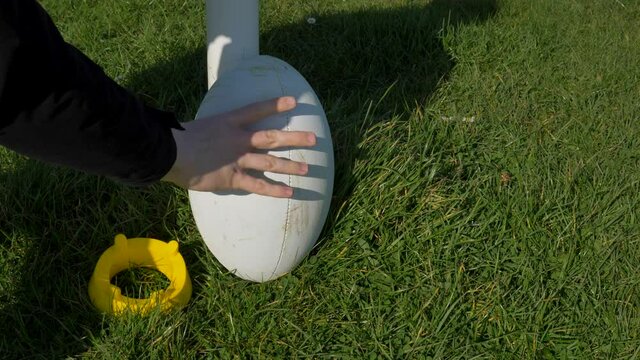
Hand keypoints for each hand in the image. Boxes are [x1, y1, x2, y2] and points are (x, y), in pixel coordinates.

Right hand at [161, 96, 315, 197]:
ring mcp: (237, 159)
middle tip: (314, 138)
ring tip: (307, 168)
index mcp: (228, 123)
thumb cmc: (178, 138)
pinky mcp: (232, 177)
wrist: (169, 153)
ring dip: (290, 166)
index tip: (293, 101)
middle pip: (272, 137)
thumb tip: (212, 133)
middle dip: (294, 138)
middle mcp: (238, 140)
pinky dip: (274, 189)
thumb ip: (211, 130)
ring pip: (270, 162)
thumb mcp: (198, 127)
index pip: (256, 110)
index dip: (275, 105)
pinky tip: (289, 191)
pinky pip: (258, 185)